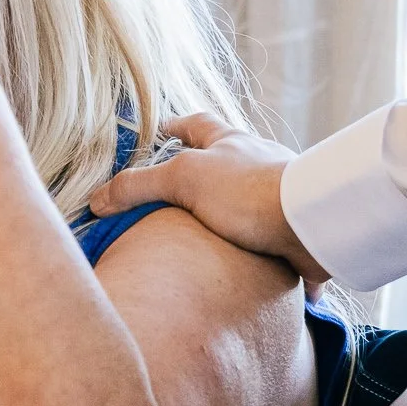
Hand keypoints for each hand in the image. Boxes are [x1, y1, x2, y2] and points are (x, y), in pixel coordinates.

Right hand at [88, 112, 330, 287]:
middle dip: (207, 172)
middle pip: (228, 162)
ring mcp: (281, 199)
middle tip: (181, 188)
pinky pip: (279, 246)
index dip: (177, 126)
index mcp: (231, 144)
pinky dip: (268, 259)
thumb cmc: (247, 190)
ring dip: (235, 216)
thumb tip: (95, 200)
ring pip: (253, 202)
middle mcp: (259, 165)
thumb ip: (138, 187)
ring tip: (212, 239)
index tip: (162, 128)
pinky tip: (258, 281)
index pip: (197, 124)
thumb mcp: (183, 180)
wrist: (312, 222)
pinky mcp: (299, 234)